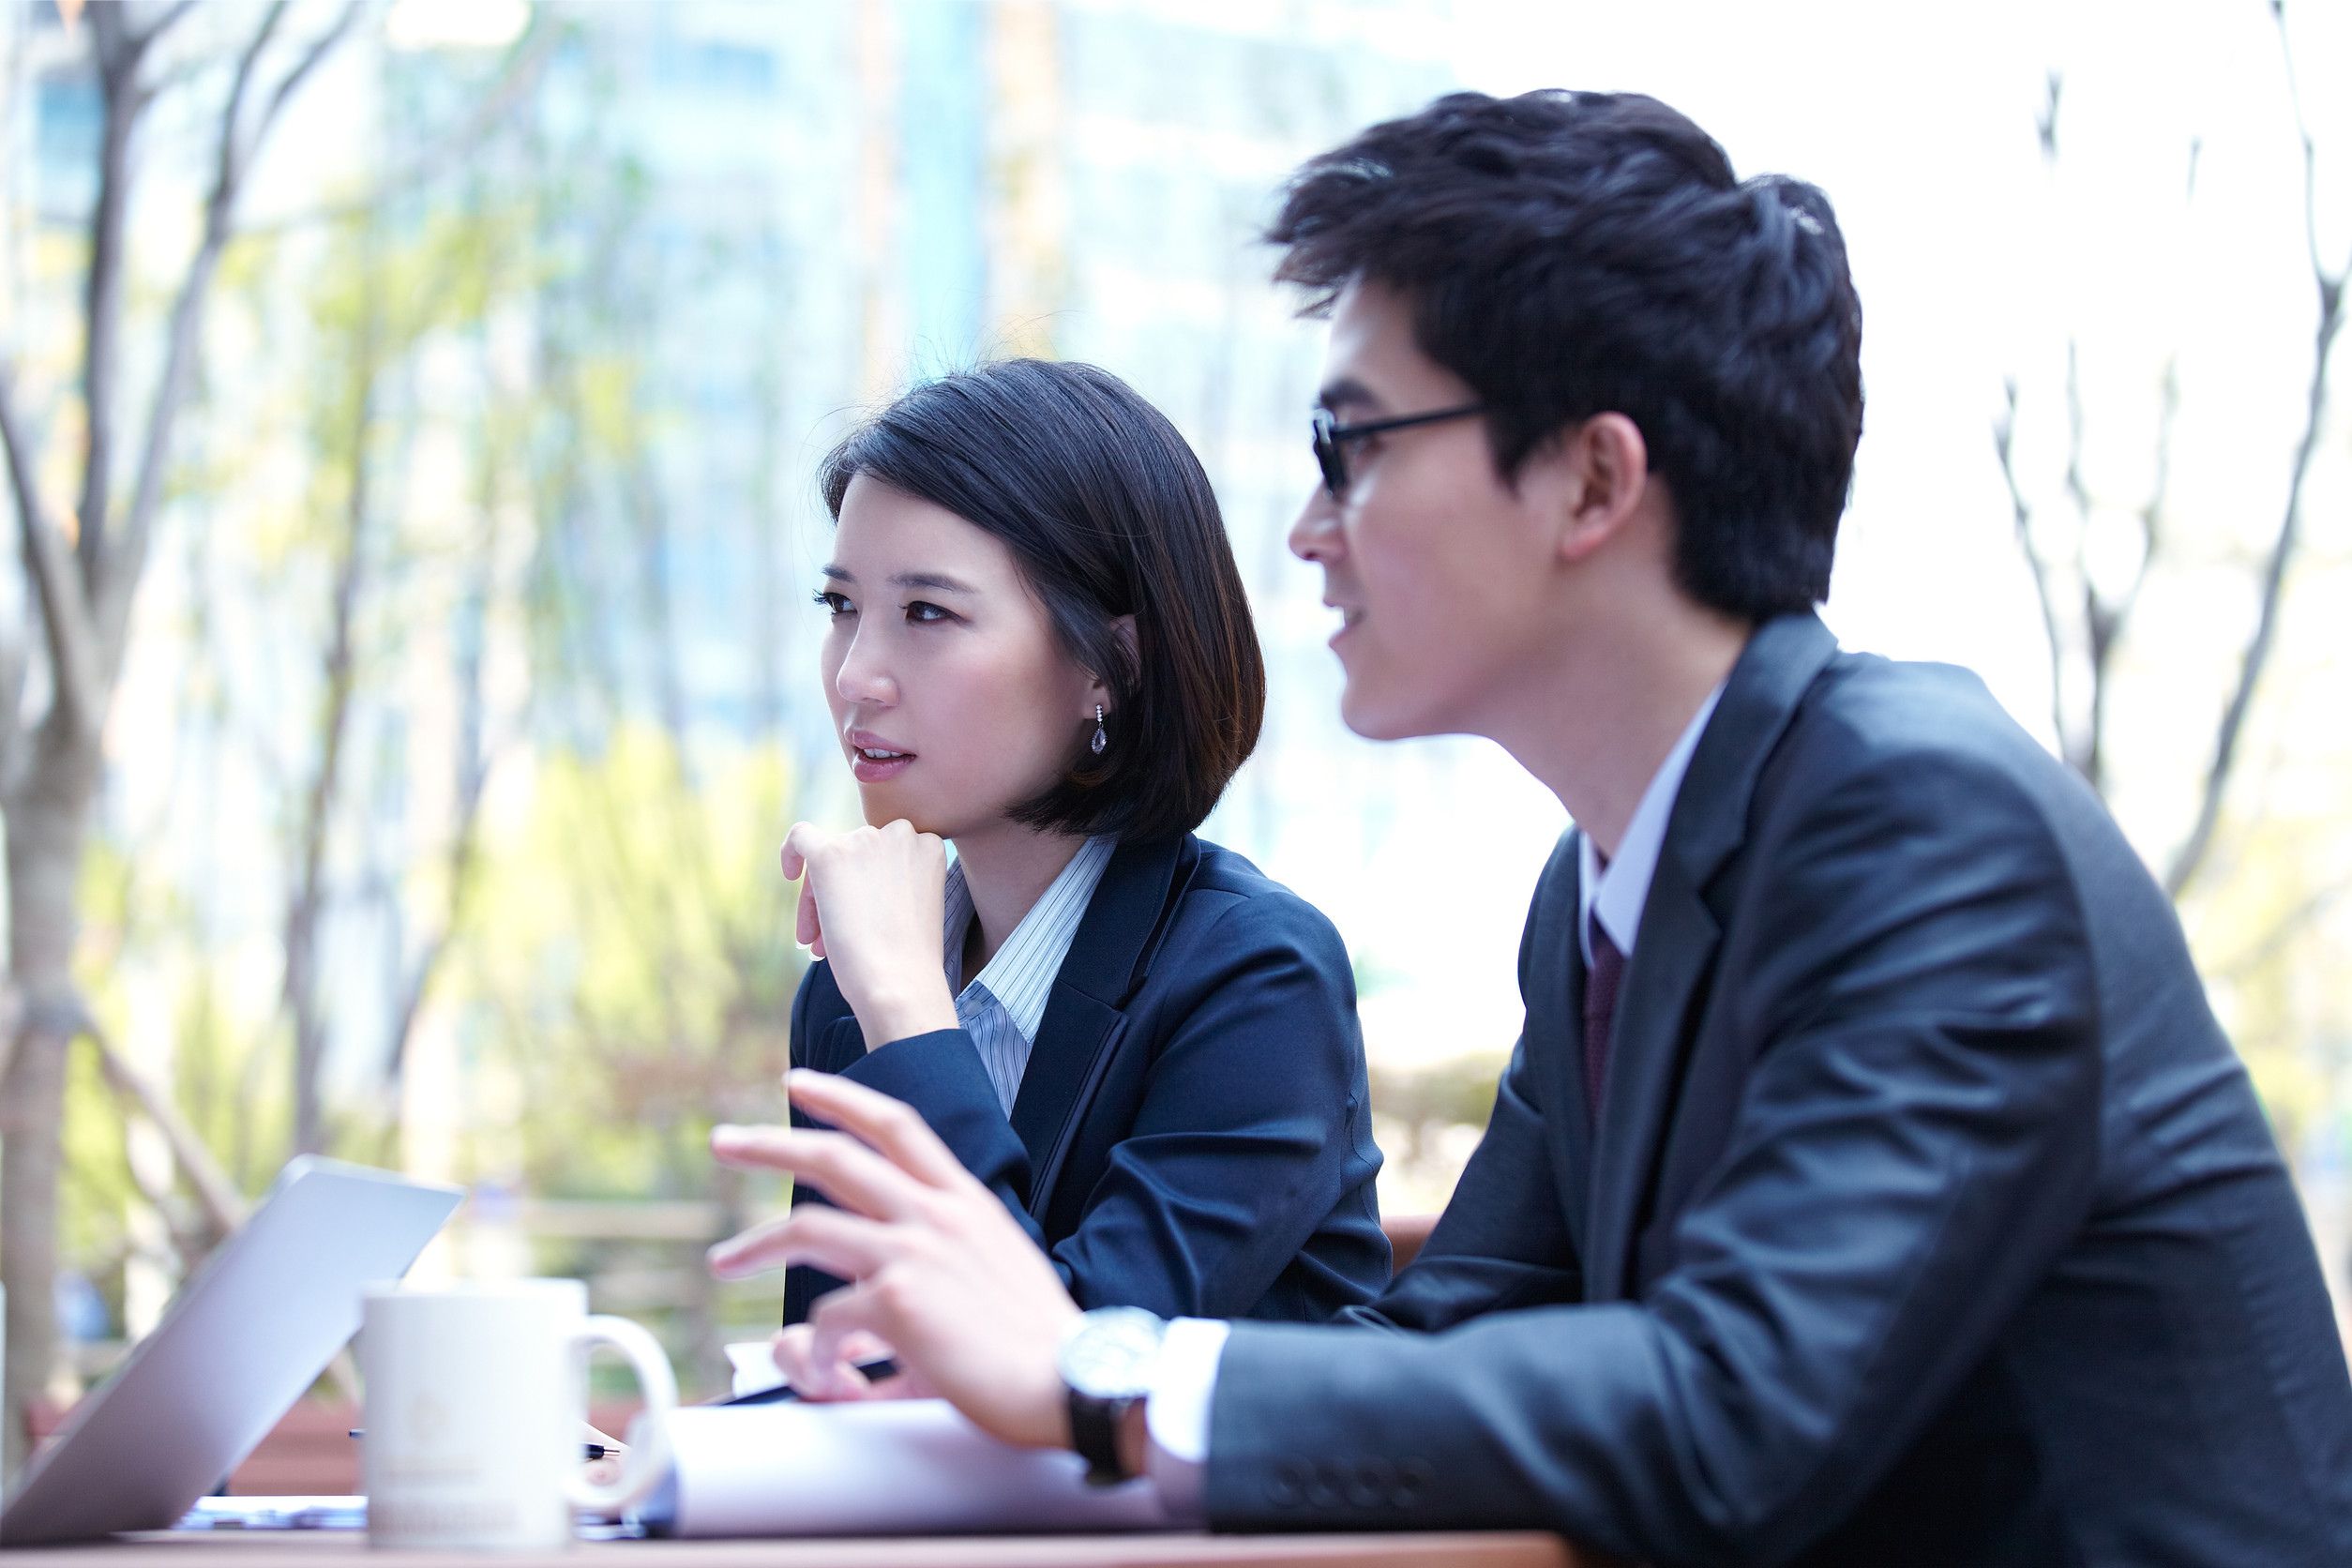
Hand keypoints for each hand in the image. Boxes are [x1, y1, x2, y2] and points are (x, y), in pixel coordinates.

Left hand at [708, 1070, 1080, 1449]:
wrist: (1071, 1380)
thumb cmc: (1037, 1346)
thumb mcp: (991, 1278)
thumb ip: (932, 1274)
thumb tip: (862, 1310)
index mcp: (965, 1201)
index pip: (896, 1125)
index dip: (842, 1098)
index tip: (800, 1085)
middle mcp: (936, 1214)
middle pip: (834, 1157)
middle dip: (769, 1144)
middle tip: (724, 1141)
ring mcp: (913, 1251)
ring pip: (807, 1227)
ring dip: (754, 1245)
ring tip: (723, 1262)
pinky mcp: (895, 1301)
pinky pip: (824, 1320)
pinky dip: (814, 1351)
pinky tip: (826, 1374)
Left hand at [780, 820, 957, 1045]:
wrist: (899, 981)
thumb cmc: (909, 958)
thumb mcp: (913, 907)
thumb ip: (893, 881)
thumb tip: (853, 879)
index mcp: (928, 845)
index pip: (886, 854)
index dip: (869, 885)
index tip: (864, 916)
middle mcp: (899, 833)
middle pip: (856, 856)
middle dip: (842, 894)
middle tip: (828, 941)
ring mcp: (864, 841)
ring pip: (830, 858)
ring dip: (821, 900)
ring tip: (818, 944)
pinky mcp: (830, 854)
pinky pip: (801, 837)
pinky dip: (790, 852)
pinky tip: (788, 873)